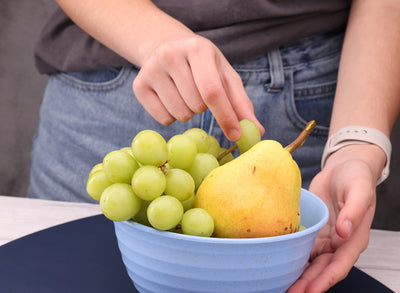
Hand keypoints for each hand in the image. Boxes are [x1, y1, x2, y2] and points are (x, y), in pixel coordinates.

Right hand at [132, 34, 263, 140]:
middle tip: (198, 93)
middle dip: (204, 109)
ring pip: (180, 115)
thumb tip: (257, 131)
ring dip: (188, 113)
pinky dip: (172, 117)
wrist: (165, 46)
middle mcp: (171, 55)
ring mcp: (151, 70)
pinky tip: (171, 99)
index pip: (213, 91)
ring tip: (184, 94)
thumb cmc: (203, 66)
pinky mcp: (138, 85)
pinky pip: (163, 119)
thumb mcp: (225, 76)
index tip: (236, 136)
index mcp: (198, 49)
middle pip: (196, 106)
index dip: (226, 116)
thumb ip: (241, 103)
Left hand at [284, 155, 377, 292]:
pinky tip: (278, 273)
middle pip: (321, 271)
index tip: (311, 292)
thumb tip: (345, 231)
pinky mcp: (311, 234)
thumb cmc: (356, 177)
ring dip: (297, 281)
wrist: (343, 168)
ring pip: (310, 266)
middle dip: (306, 287)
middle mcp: (338, 245)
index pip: (340, 265)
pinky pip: (300, 252)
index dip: (325, 281)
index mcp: (354, 239)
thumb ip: (355, 210)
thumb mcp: (360, 189)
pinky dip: (291, 263)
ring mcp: (323, 241)